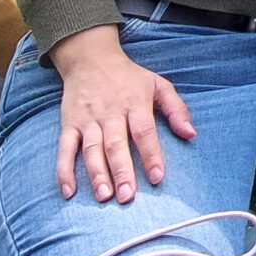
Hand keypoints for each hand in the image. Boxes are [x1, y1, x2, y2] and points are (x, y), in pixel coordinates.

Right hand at [46, 26, 195, 203]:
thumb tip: (190, 134)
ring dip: (96, 174)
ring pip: (91, 149)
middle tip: (127, 196)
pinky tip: (69, 192)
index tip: (157, 177)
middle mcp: (110, 112)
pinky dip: (64, 170)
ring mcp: (87, 119)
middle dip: (122, 171)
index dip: (151, 154)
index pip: (144, 131)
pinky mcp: (69, 124)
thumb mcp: (158, 84)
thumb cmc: (129, 77)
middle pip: (116, 144)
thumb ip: (176, 108)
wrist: (90, 58)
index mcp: (134, 103)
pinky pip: (65, 149)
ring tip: (104, 196)